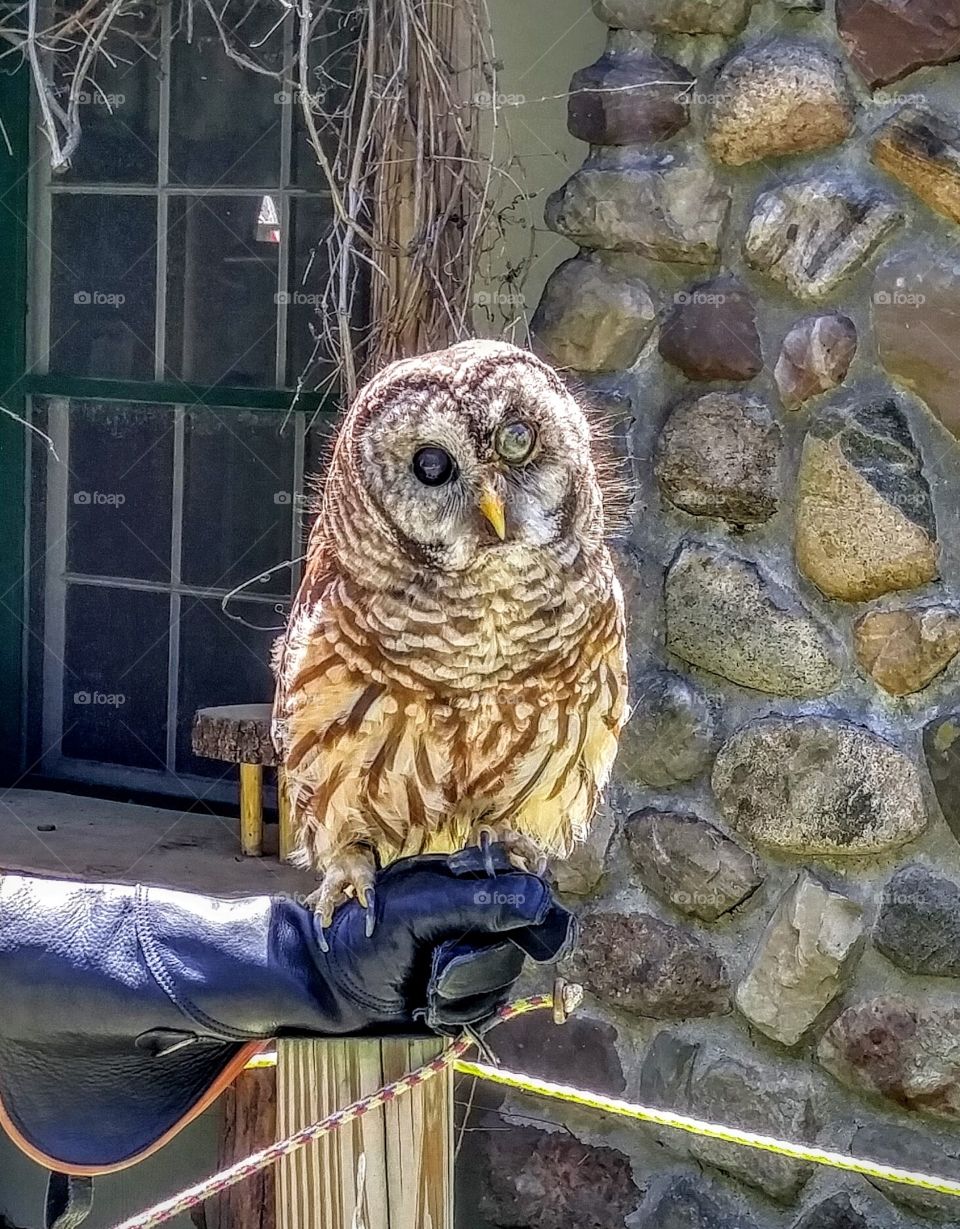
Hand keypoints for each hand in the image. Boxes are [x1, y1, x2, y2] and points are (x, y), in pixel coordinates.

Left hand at [311, 845, 576, 1034]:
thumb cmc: (364, 936)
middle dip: (481, 961)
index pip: (524, 887)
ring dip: (465, 991)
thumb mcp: (419, 910)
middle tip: (440, 965)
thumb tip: (538, 898)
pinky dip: (457, 1011)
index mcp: (466, 881)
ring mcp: (471, 956)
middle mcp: (475, 917)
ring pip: (504, 979)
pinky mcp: (464, 995)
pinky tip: (428, 1005)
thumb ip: (477, 901)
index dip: (535, 910)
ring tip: (427, 987)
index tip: (539, 934)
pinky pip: (486, 1008)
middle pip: (519, 941)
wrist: (328, 988)